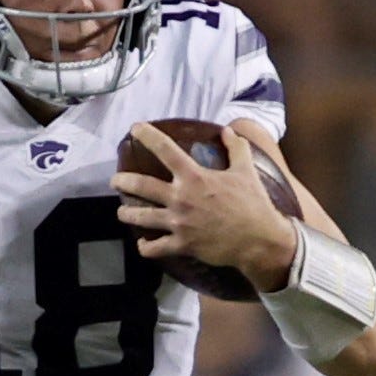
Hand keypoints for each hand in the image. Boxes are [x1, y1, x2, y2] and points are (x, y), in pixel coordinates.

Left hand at [113, 118, 303, 289]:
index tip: (134, 128)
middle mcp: (180, 198)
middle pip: (141, 186)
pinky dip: (145, 247)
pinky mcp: (181, 244)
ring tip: (121, 212)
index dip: (148, 136)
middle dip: (123, 181)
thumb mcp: (246, 170)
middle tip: (115, 180)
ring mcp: (178, 222)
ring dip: (127, 213)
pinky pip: (154, 248)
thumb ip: (236, 148)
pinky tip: (143, 244)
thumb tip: (228, 131)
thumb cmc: (253, 203)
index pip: (165, 150)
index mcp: (194, 177)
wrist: (259, 239)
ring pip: (141, 218)